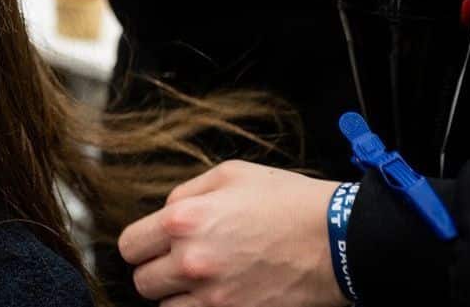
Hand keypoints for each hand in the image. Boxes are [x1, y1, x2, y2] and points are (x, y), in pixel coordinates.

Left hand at [118, 160, 345, 306]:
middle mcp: (192, 262)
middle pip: (143, 282)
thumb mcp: (230, 175)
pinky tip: (218, 293)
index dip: (141, 244)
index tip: (153, 244)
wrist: (338, 240)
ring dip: (178, 294)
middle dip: (156, 270)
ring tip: (203, 278)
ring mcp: (214, 297)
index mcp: (184, 221)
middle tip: (178, 261)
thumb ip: (185, 194)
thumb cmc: (287, 202)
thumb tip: (164, 213)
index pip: (130, 246)